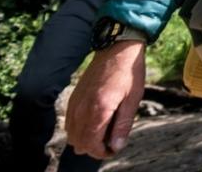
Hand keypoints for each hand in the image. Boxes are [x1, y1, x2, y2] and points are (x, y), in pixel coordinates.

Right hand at [63, 41, 145, 158]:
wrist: (117, 48)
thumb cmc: (129, 73)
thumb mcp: (133, 99)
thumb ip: (123, 125)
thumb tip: (115, 146)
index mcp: (98, 110)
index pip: (90, 144)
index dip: (101, 152)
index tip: (113, 149)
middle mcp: (82, 108)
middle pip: (78, 142)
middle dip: (94, 147)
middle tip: (111, 140)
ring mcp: (75, 103)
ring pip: (71, 134)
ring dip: (85, 139)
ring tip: (104, 131)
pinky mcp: (73, 97)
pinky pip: (69, 122)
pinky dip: (79, 128)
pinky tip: (94, 121)